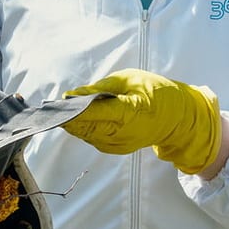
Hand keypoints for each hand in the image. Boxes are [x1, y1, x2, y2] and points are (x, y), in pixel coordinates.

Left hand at [62, 69, 221, 173]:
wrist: (178, 118)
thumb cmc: (157, 93)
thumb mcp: (130, 80)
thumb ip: (101, 88)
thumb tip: (76, 94)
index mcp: (128, 113)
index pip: (92, 112)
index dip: (72, 108)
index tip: (56, 102)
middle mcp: (120, 133)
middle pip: (84, 126)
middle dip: (66, 116)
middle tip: (50, 105)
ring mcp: (117, 144)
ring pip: (85, 134)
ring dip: (71, 122)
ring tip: (58, 109)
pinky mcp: (115, 148)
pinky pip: (92, 137)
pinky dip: (82, 127)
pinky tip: (75, 117)